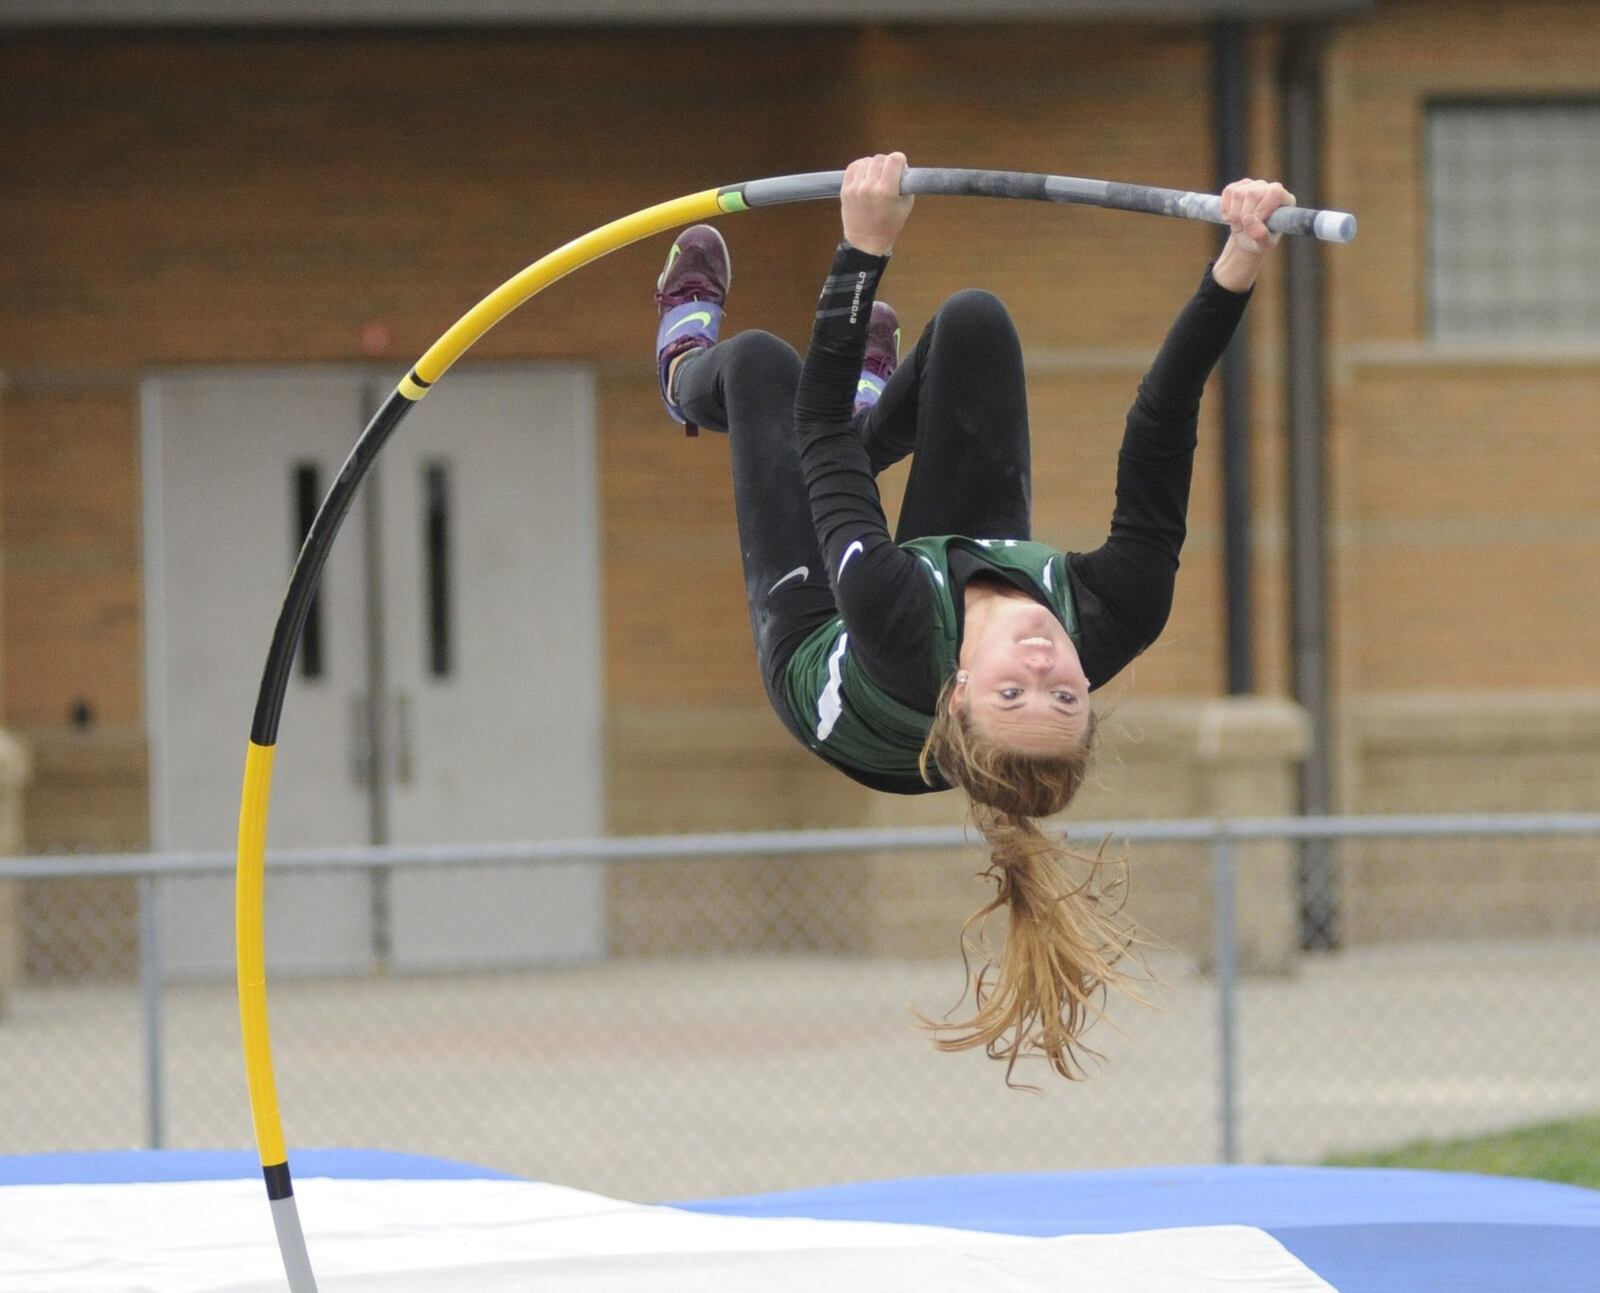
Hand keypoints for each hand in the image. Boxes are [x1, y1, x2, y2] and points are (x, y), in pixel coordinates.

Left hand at [840, 152, 913, 254]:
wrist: (866, 243)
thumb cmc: (889, 226)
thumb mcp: (906, 205)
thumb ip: (906, 183)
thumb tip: (901, 166)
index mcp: (886, 191)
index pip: (894, 159)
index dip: (900, 159)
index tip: (901, 165)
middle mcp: (869, 187)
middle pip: (880, 158)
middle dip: (887, 163)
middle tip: (889, 173)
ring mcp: (855, 188)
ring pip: (866, 161)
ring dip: (873, 165)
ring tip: (876, 176)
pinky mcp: (845, 190)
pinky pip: (853, 167)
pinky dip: (860, 167)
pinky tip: (865, 174)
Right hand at [1213, 178, 1294, 292]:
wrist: (1246, 240)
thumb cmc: (1259, 244)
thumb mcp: (1263, 245)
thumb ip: (1262, 238)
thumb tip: (1255, 231)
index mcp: (1284, 200)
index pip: (1275, 193)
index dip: (1262, 209)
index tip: (1254, 227)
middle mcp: (1271, 188)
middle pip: (1253, 193)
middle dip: (1245, 215)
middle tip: (1243, 230)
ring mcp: (1254, 184)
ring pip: (1238, 192)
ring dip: (1234, 214)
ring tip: (1238, 226)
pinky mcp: (1239, 185)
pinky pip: (1227, 191)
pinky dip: (1226, 207)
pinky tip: (1230, 216)